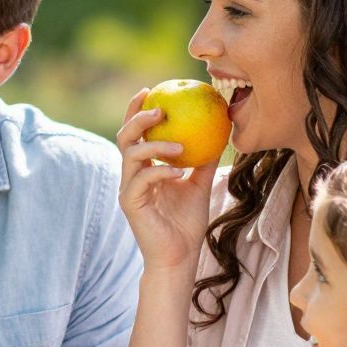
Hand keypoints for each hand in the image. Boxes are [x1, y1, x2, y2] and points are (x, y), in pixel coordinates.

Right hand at [115, 88, 217, 272]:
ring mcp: (128, 190)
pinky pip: (142, 181)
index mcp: (143, 168)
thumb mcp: (200, 184)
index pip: (136, 133)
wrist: (180, 256)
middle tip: (159, 108)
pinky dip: (160, 172)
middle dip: (138, 119)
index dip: (138, 110)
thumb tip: (220, 129)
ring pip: (131, 156)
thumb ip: (204, 159)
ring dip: (154, 145)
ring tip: (179, 144)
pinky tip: (179, 171)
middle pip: (125, 138)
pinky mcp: (130, 204)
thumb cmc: (187, 223)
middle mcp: (131, 176)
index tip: (152, 90)